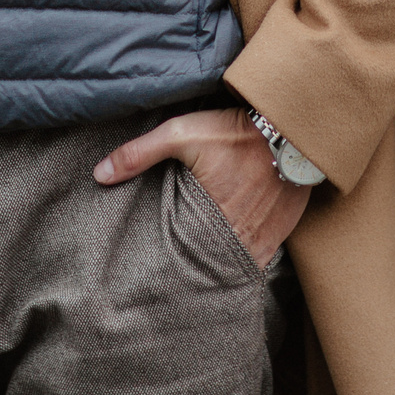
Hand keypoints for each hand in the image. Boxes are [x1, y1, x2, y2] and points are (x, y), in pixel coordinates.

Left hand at [93, 107, 312, 269]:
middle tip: (184, 257)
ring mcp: (268, 239)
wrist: (295, 128)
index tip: (161, 260)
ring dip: (225, 255)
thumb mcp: (182, 134)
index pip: (185, 259)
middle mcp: (243, 239)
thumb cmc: (237, 131)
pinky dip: (250, 244)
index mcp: (212, 222)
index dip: (173, 262)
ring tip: (209, 249)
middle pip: (213, 266)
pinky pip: (264, 249)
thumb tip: (99, 175)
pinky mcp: (286, 230)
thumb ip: (139, 153)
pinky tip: (239, 233)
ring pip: (240, 260)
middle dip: (198, 263)